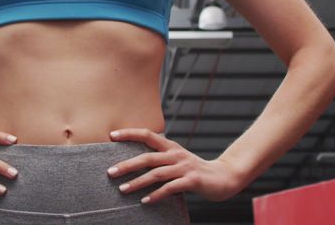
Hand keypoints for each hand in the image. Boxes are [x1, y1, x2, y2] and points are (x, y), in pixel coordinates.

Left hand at [106, 128, 246, 203]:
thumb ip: (160, 160)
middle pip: (147, 158)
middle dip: (127, 165)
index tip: (111, 135)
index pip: (147, 135)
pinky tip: (145, 201)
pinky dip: (156, 195)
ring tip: (123, 190)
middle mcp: (176, 155)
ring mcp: (184, 167)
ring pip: (156, 174)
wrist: (223, 177)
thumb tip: (135, 164)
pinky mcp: (192, 181)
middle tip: (110, 173)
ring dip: (138, 183)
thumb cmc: (195, 171)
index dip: (129, 133)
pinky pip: (170, 188)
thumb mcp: (177, 160)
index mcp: (171, 147)